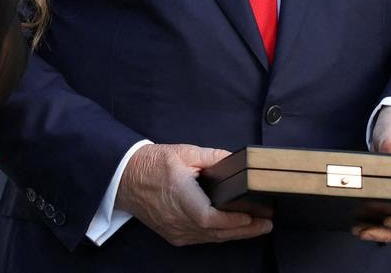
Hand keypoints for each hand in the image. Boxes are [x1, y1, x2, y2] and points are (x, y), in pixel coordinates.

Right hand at [114, 144, 272, 246]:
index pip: (210, 218)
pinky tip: (232, 230)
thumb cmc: (152, 163)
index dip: (232, 221)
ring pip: (210, 238)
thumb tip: (236, 162)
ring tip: (257, 228)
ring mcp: (175, 230)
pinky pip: (201, 239)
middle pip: (215, 233)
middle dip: (244, 230)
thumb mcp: (183, 152)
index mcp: (180, 197)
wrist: (124, 178)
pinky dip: (218, 235)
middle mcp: (177, 219)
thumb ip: (212, 157)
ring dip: (234, 234)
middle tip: (266, 225)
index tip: (252, 216)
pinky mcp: (173, 235)